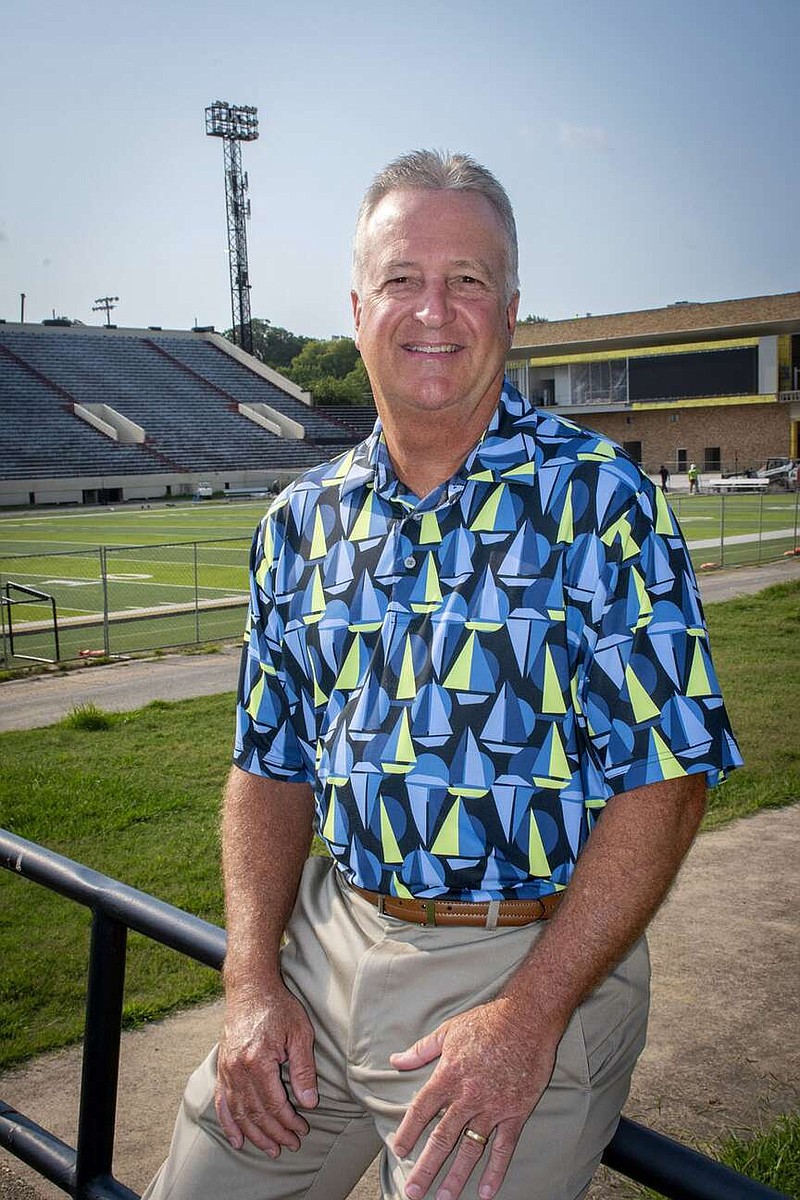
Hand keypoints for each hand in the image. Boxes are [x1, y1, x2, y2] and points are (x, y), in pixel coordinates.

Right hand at [215, 982, 317, 1155]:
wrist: (250, 988)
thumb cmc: (278, 1007)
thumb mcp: (300, 1033)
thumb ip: (304, 1070)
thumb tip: (309, 1102)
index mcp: (259, 1061)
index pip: (275, 1104)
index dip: (289, 1122)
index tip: (302, 1130)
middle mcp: (238, 1069)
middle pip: (257, 1113)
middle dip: (275, 1133)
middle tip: (290, 1145)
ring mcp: (227, 1069)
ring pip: (239, 1112)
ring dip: (255, 1134)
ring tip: (270, 1149)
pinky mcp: (222, 1068)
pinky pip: (222, 1102)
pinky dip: (229, 1124)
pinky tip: (237, 1139)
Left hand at [390, 998, 559, 1199]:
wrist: (527, 1018)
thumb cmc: (487, 1022)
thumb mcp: (449, 1030)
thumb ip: (421, 1050)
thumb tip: (396, 1060)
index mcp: (448, 1075)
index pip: (421, 1109)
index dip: (408, 1131)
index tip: (398, 1150)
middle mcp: (468, 1095)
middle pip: (442, 1137)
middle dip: (426, 1167)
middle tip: (413, 1191)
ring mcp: (493, 1106)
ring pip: (470, 1147)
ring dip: (456, 1175)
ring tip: (443, 1198)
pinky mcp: (516, 1112)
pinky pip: (504, 1147)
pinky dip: (495, 1171)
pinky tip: (486, 1191)